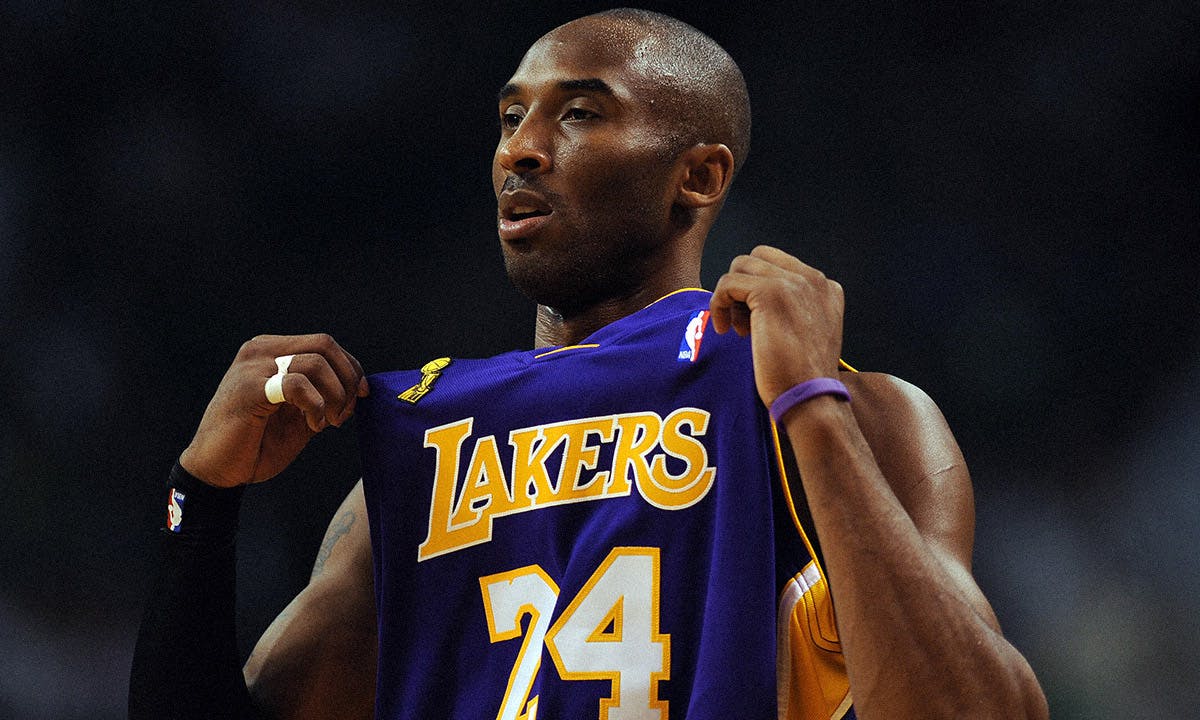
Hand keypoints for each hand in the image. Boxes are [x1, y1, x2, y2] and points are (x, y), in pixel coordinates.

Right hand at [179, 334, 368, 487]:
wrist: (218, 470)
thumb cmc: (257, 443)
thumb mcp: (300, 415)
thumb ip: (323, 395)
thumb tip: (358, 387)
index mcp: (272, 351)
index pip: (325, 344)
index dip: (351, 369)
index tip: (359, 397)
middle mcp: (260, 350)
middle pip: (324, 344)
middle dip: (347, 379)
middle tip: (345, 412)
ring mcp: (252, 367)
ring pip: (315, 363)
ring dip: (334, 396)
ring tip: (326, 423)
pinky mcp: (249, 389)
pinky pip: (297, 384)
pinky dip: (316, 406)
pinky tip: (313, 425)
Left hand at [710, 245, 844, 405]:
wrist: (811, 398)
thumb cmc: (803, 377)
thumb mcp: (808, 333)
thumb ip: (793, 309)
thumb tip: (750, 298)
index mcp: (826, 287)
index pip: (778, 264)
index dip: (757, 287)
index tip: (755, 319)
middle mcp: (814, 279)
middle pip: (758, 259)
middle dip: (743, 287)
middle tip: (743, 323)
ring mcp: (794, 283)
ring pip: (741, 266)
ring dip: (731, 296)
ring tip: (738, 330)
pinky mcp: (771, 293)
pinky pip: (728, 282)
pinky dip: (719, 303)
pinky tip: (725, 329)